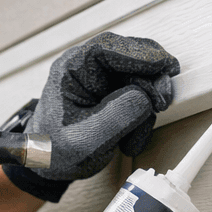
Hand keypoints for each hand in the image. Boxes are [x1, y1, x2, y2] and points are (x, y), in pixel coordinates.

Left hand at [9, 32, 180, 198]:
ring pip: (139, 76)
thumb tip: (145, 96)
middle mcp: (85, 66)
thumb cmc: (54, 151)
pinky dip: (141, 115)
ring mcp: (100, 77)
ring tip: (132, 138)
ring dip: (145, 107)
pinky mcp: (111, 90)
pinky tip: (130, 137)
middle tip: (161, 104)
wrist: (46, 164)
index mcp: (70, 68)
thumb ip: (116, 116)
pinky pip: (138, 93)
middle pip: (131, 56)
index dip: (142, 54)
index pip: (108, 48)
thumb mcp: (86, 140)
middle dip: (150, 81)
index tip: (166, 66)